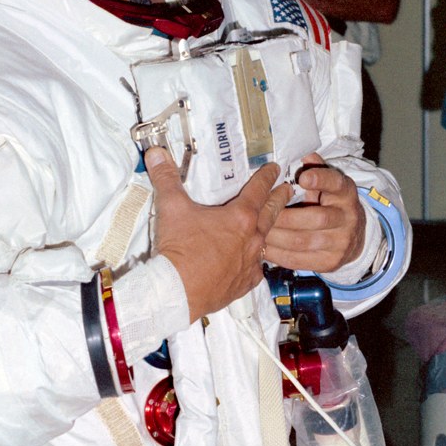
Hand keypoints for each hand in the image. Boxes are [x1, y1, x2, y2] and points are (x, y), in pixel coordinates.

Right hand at [146, 148, 289, 319]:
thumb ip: (166, 178)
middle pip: (271, 214)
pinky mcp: (245, 283)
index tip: (275, 168)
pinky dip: (254, 262)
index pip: (259, 190)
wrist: (178, 292)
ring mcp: (251, 263)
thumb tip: (156, 153)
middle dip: (280, 200)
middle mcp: (252, 239)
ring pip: (265, 243)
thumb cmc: (179, 249)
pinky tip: (252, 262)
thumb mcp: (171, 208)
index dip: (267, 177)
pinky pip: (255, 269)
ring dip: (269, 231)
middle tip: (288, 190)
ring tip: (270, 225)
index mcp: (240, 217)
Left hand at [261, 157, 364, 274]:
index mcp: (345, 193)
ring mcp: (341, 242)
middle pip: (316, 218)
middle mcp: (348, 217)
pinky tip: (263, 248)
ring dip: (276, 236)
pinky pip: (299, 260)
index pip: (335, 184)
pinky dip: (277, 254)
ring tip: (255, 231)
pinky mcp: (331, 262)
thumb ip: (316, 170)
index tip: (303, 177)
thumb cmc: (331, 204)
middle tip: (261, 214)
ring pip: (303, 241)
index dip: (320, 180)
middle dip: (285, 217)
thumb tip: (304, 154)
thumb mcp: (329, 185)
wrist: (353, 239)